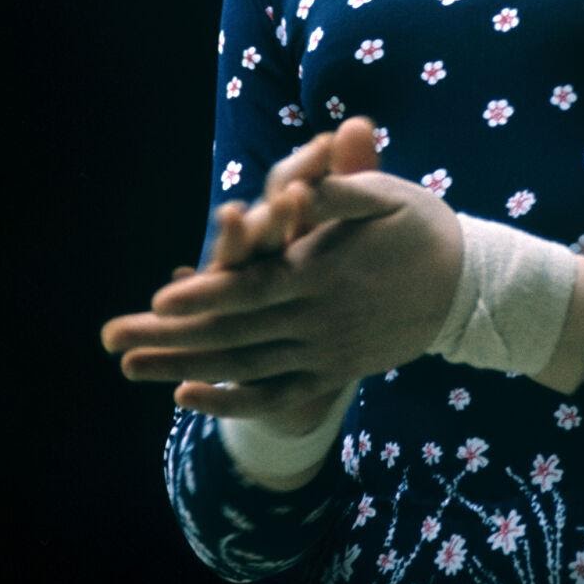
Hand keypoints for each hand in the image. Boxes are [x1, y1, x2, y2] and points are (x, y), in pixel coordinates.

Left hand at [101, 141, 462, 426]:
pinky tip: (190, 396)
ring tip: (132, 367)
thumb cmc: (420, 228)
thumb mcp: (387, 195)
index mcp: (325, 271)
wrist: (468, 289)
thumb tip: (301, 183)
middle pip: (234, 333)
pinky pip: (276, 395)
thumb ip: (340, 190)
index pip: (256, 288)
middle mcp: (319, 319)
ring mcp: (325, 352)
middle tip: (114, 339)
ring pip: (245, 366)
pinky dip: (232, 400)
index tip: (159, 301)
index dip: (207, 296)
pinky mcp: (333, 372)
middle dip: (171, 337)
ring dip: (184, 367)